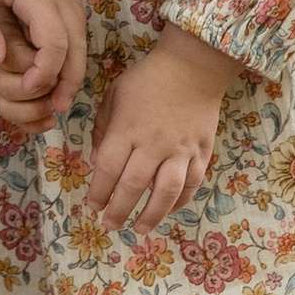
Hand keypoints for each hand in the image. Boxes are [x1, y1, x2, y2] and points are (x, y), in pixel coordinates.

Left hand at [0, 0, 86, 120]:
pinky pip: (71, 28)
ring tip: (56, 97)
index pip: (55, 45)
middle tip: (55, 110)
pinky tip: (53, 68)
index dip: (44, 74)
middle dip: (67, 81)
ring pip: (79, 40)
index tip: (25, 89)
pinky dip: (68, 52)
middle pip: (77, 48)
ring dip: (70, 69)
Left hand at [87, 24, 236, 233]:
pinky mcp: (201, 152)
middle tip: (111, 224)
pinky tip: (168, 210)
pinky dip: (180, 201)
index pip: (108, 169)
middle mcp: (152, 143)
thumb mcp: (114, 96)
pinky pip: (192, 184)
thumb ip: (102, 129)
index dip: (99, 192)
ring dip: (151, 215)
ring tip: (140, 228)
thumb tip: (97, 162)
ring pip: (166, 192)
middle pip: (133, 186)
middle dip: (119, 210)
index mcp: (126, 129)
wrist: (192, 67)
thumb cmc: (146, 79)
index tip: (93, 206)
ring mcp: (180, 150)